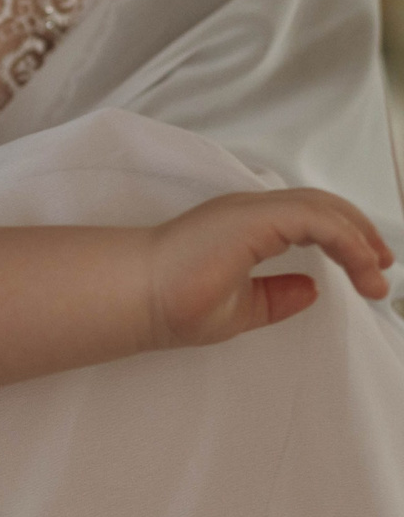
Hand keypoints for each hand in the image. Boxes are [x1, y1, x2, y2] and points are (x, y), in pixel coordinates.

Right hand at [146, 189, 392, 347]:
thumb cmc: (170, 305)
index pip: (307, 217)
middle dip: (361, 233)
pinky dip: (346, 238)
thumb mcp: (239, 310)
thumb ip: (274, 297)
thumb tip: (312, 290)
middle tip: (383, 267)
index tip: (370, 268)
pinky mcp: (254, 218)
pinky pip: (317, 219)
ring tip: (377, 272)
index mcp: (244, 227)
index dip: (345, 237)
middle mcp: (249, 210)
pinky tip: (360, 264)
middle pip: (322, 206)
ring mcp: (251, 210)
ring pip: (324, 208)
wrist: (137, 299)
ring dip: (360, 239)